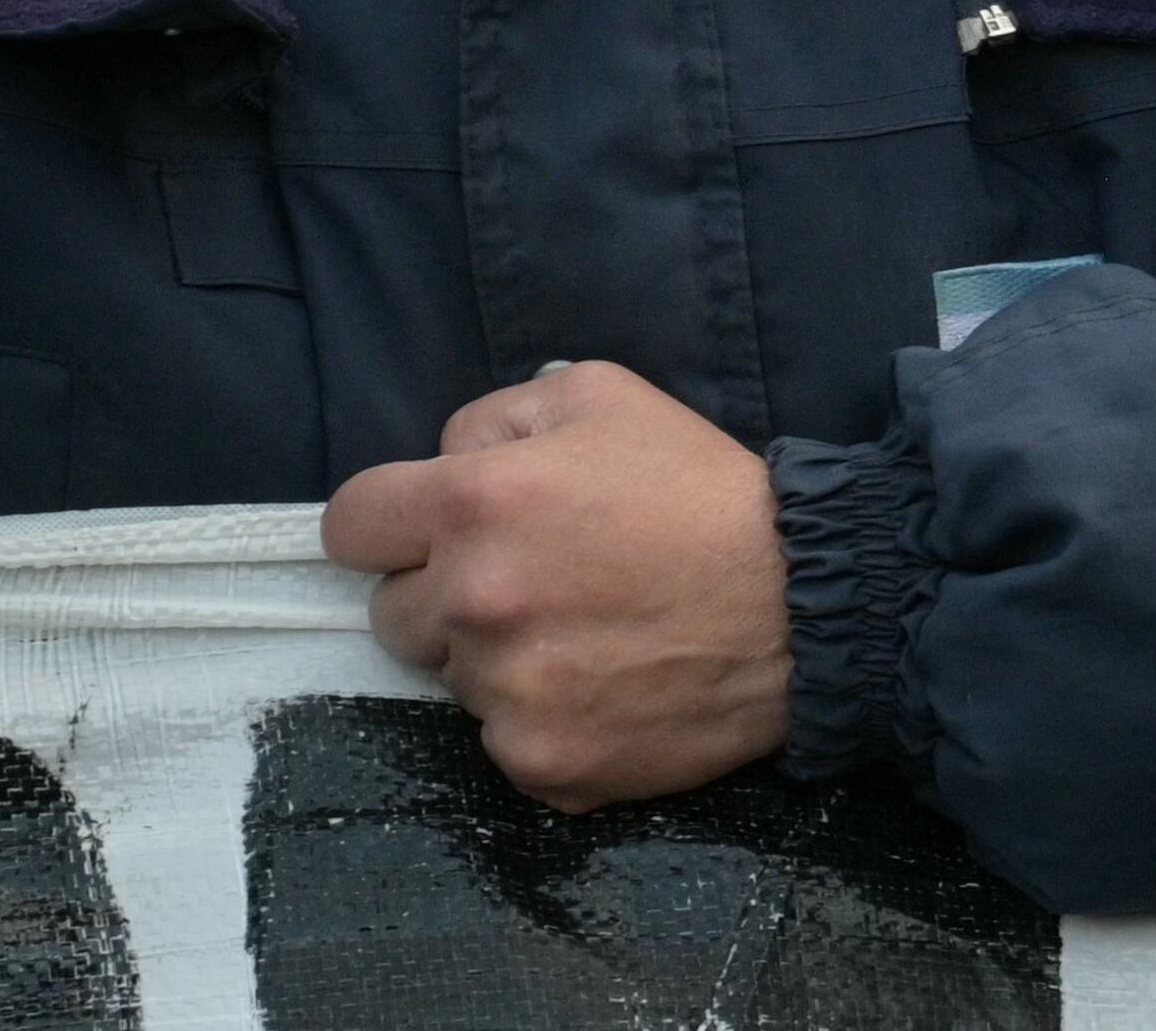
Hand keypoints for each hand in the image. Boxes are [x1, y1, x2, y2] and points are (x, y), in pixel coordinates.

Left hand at [322, 360, 791, 810]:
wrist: (806, 600)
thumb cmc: (702, 488)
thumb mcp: (600, 394)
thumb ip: (496, 417)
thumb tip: (445, 461)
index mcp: (474, 501)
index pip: (349, 525)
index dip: (389, 523)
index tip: (430, 532)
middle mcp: (471, 602)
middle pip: (391, 612)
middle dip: (445, 593)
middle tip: (534, 580)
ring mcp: (502, 692)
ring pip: (452, 678)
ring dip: (497, 657)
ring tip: (587, 630)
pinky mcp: (540, 762)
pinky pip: (503, 740)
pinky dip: (544, 717)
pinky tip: (607, 685)